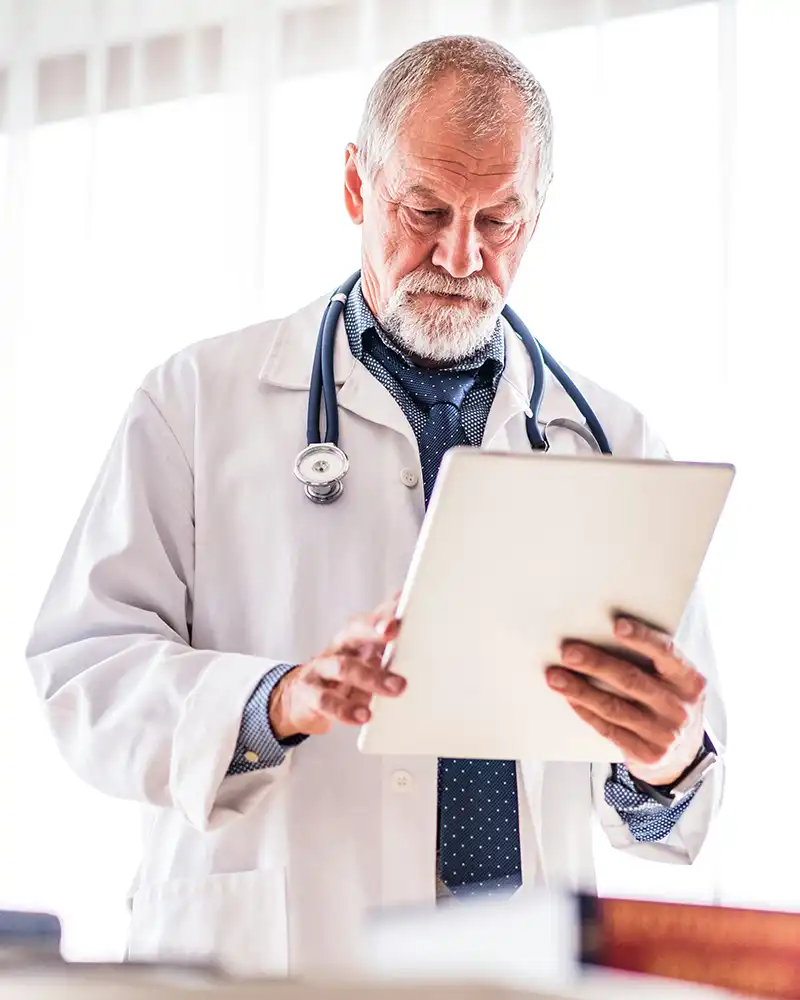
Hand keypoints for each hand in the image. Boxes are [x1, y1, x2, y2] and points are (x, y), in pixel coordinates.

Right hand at [269, 594, 404, 739]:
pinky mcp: (309, 693)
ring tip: (397, 688)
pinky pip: (326, 700)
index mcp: (357, 636)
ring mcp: (322, 668)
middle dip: (375, 629)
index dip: (388, 610)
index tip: (405, 607)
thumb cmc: (345, 679)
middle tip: (394, 633)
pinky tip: (363, 716)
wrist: (301, 700)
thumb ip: (393, 650)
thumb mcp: (368, 662)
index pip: (374, 616)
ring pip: (344, 666)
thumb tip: (426, 633)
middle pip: (355, 629)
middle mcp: (340, 646)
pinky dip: (345, 709)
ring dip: (371, 677)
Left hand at [546, 616, 705, 785]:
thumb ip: (651, 662)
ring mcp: (664, 734)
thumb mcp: (674, 682)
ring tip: (555, 677)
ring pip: (614, 707)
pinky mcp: (647, 754)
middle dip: (596, 664)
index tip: (617, 625)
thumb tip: (601, 634)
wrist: (683, 756)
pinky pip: (609, 729)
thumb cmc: (669, 704)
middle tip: (568, 652)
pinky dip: (586, 711)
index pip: (666, 653)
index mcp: (689, 681)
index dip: (642, 638)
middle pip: (631, 680)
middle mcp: (680, 707)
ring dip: (580, 690)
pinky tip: (570, 698)